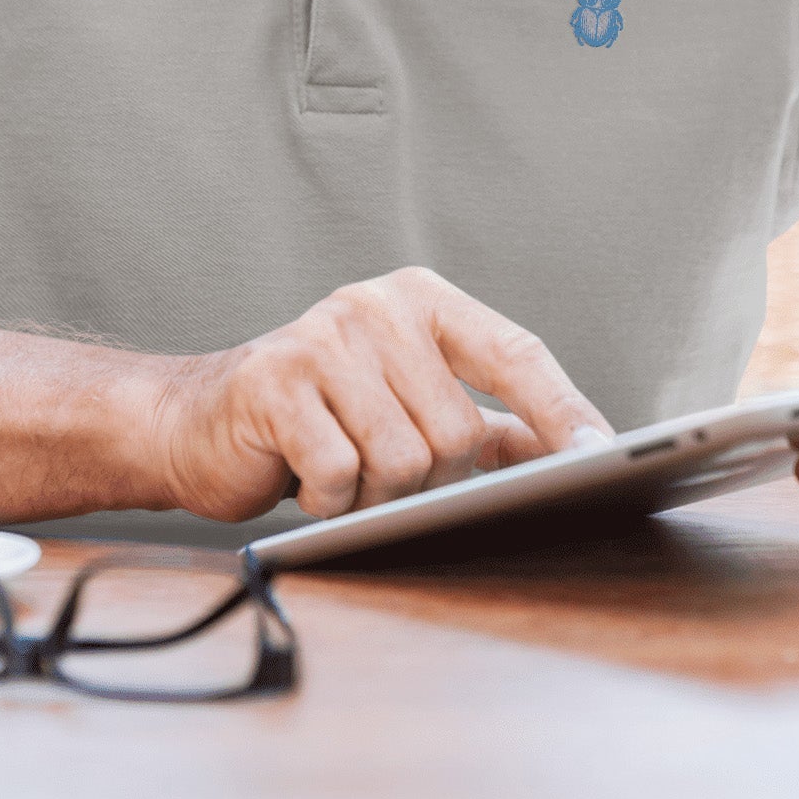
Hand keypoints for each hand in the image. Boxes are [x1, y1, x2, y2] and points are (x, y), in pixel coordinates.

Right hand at [148, 265, 612, 523]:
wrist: (196, 423)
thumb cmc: (318, 419)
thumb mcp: (409, 404)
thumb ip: (487, 421)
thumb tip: (574, 448)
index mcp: (421, 299)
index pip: (515, 352)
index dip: (561, 407)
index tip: (602, 452)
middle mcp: (376, 305)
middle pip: (456, 432)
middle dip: (426, 478)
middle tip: (378, 469)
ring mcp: (323, 338)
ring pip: (403, 461)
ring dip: (375, 495)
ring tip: (341, 471)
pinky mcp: (275, 383)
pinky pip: (342, 475)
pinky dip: (329, 499)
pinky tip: (304, 476)